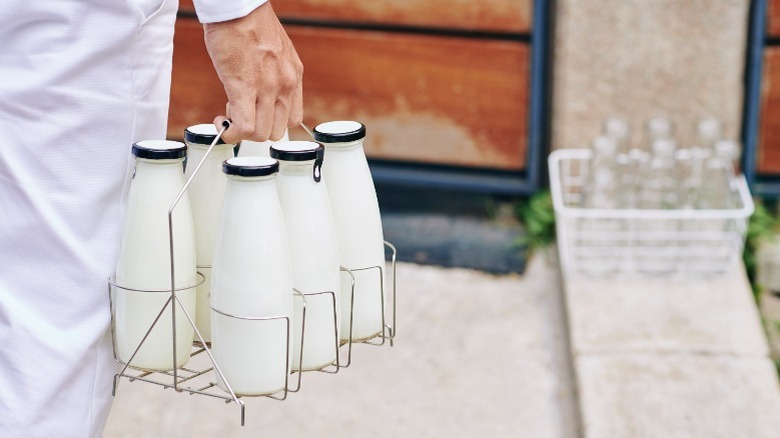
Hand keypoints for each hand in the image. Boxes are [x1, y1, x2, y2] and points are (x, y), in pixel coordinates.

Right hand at [204, 2, 302, 143]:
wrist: (237, 7)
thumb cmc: (249, 24)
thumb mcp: (276, 52)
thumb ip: (274, 74)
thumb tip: (261, 91)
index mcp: (294, 76)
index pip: (293, 119)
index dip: (271, 122)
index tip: (256, 113)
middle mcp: (285, 85)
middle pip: (277, 131)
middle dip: (256, 128)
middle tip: (240, 112)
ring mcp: (267, 88)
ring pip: (260, 133)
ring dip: (242, 130)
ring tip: (229, 112)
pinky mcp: (244, 87)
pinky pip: (243, 126)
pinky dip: (231, 131)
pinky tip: (221, 122)